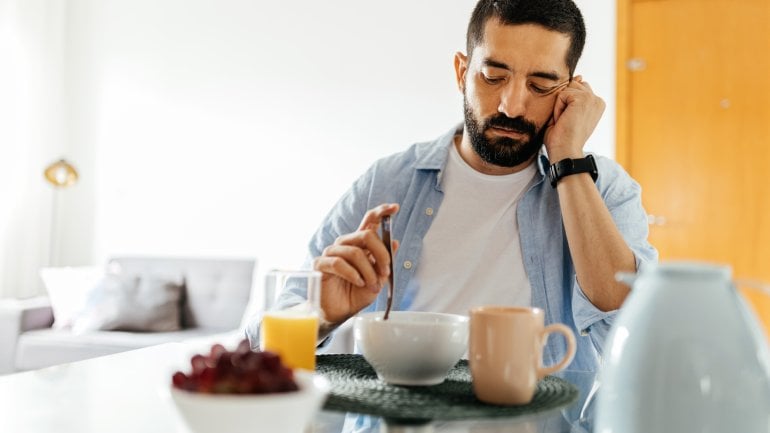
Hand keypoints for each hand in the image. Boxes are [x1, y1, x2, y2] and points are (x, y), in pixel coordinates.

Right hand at [312, 203, 399, 325]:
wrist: (340, 313)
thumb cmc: (356, 294)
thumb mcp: (377, 278)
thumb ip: (383, 261)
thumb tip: (394, 242)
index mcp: (359, 245)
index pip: (369, 222)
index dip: (381, 212)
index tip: (395, 207)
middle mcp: (345, 245)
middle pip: (366, 235)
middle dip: (381, 254)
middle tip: (386, 272)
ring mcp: (331, 253)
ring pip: (355, 252)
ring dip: (368, 271)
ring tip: (371, 285)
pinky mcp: (321, 264)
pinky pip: (338, 263)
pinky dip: (353, 274)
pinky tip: (358, 282)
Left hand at [543, 76, 605, 161]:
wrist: (565, 151)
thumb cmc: (562, 137)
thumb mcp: (568, 112)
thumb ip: (572, 94)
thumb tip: (579, 75)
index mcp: (596, 104)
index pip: (576, 89)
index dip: (565, 103)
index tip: (568, 121)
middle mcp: (597, 100)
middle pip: (571, 86)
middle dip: (563, 102)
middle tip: (565, 121)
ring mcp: (592, 99)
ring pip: (566, 89)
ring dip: (559, 106)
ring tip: (564, 121)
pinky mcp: (583, 99)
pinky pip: (561, 95)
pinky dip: (558, 108)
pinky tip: (563, 120)